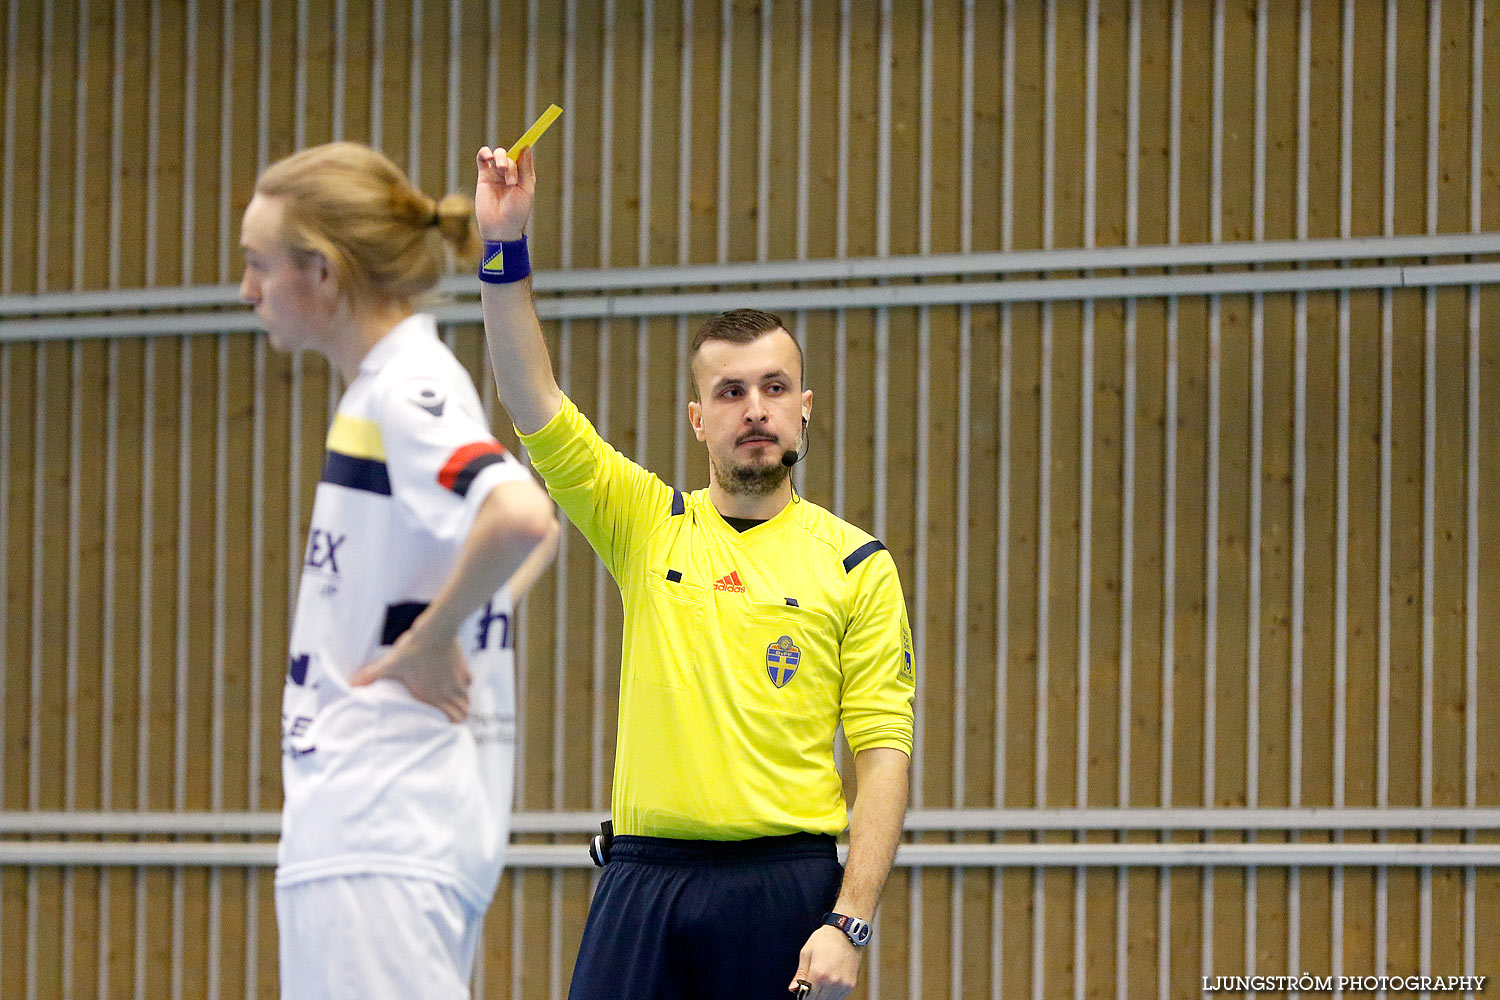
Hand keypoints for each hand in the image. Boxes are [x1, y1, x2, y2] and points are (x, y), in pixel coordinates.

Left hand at [350, 631, 470, 721]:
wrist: (436, 629)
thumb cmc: (413, 649)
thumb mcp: (390, 664)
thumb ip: (371, 675)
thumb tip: (351, 683)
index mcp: (431, 697)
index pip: (451, 720)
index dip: (449, 726)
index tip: (443, 726)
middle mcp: (448, 692)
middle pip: (463, 713)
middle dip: (458, 717)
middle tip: (450, 718)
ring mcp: (458, 680)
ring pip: (466, 699)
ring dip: (462, 703)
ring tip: (454, 702)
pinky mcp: (463, 668)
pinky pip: (468, 683)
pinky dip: (464, 685)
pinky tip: (457, 681)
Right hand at [474, 144, 534, 241]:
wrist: (501, 228)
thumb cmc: (517, 212)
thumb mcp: (526, 190)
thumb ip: (525, 169)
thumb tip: (526, 147)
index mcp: (524, 175)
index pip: (524, 156)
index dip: (525, 146)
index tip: (530, 136)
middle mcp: (510, 172)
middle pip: (511, 155)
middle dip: (511, 162)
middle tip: (510, 178)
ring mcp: (496, 173)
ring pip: (499, 155)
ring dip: (501, 159)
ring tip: (502, 171)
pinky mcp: (483, 176)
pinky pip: (483, 159)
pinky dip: (485, 153)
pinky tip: (488, 156)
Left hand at [787, 925, 861, 999]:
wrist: (847, 932)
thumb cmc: (825, 939)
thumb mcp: (807, 953)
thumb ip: (800, 974)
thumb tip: (793, 989)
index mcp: (818, 974)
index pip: (808, 998)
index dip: (803, 995)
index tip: (802, 989)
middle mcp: (832, 982)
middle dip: (812, 995)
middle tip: (811, 983)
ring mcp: (843, 985)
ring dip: (822, 995)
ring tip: (821, 981)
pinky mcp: (851, 985)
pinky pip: (838, 997)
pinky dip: (832, 994)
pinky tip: (830, 982)